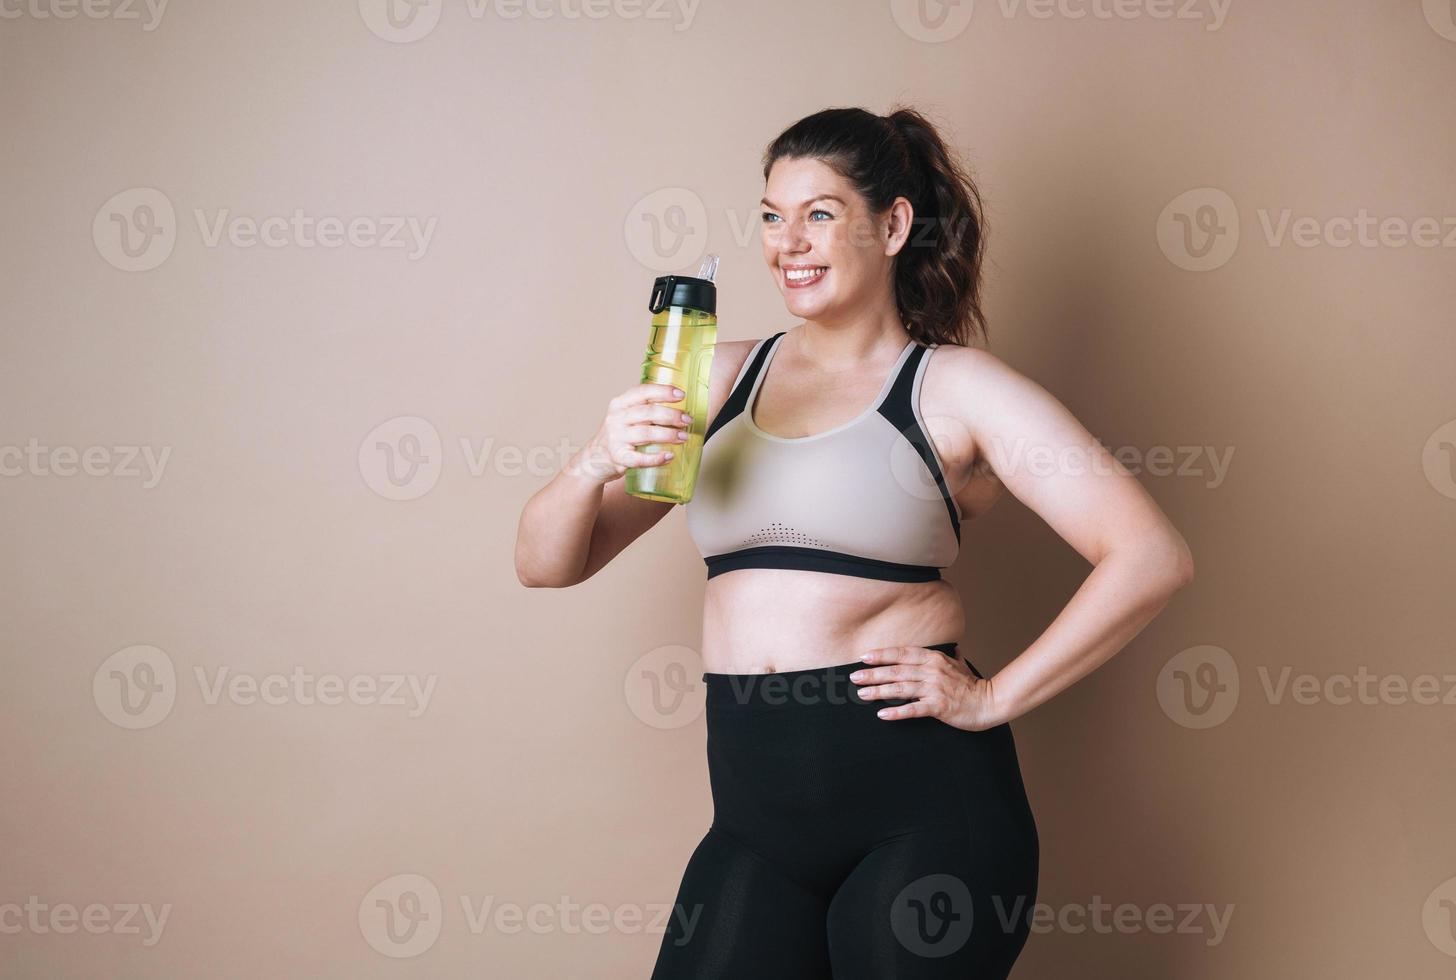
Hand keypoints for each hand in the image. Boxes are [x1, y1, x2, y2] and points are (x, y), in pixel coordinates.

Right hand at [568, 381, 692, 485]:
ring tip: (683, 437)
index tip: (681, 395)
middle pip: (648, 412)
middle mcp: (616, 418)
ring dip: (668, 435)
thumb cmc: (618, 435)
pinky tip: (668, 456)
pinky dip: (655, 458)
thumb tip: (679, 405)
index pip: (643, 392)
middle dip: (671, 415)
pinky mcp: (618, 457)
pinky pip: (638, 458)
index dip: (663, 392)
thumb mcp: (625, 415)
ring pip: (645, 433)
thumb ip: (645, 408)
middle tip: (687, 420)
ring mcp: (616, 438)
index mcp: (620, 404)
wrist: (594, 459)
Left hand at [850, 645, 1003, 731]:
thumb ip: (952, 656)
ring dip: (879, 691)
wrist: (990, 702)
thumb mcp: (960, 664)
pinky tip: (882, 715)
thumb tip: (953, 648)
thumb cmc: (972, 685)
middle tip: (854, 677)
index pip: (902, 653)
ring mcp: (934, 688)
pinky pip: (913, 709)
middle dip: (873, 673)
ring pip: (901, 689)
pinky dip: (896, 712)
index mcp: (934, 658)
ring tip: (862, 694)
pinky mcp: (938, 707)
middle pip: (896, 671)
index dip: (882, 655)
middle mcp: (932, 671)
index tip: (864, 657)